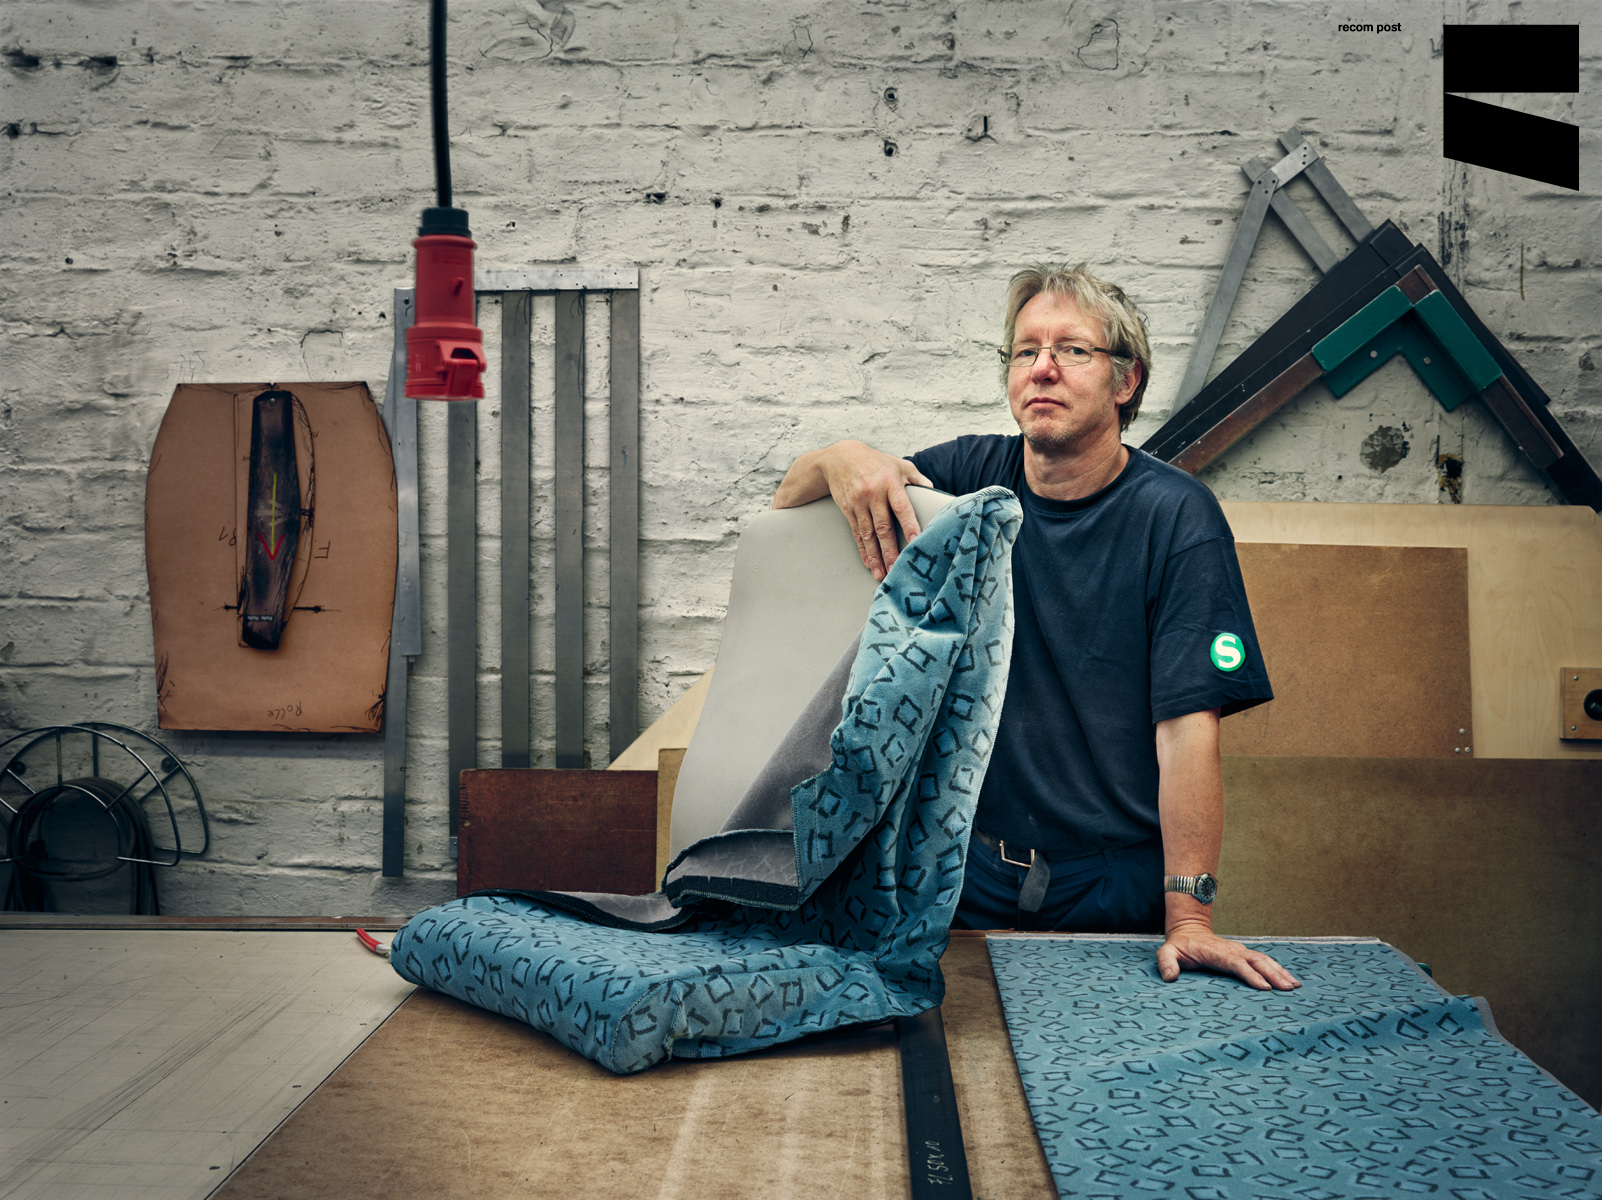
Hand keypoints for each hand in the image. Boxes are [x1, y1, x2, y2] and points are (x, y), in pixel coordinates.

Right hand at [818, 442, 932, 580]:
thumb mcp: (899, 464)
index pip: (901, 507)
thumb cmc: (875, 462)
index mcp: (890, 482)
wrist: (839, 457)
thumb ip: (917, 479)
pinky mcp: (847, 509)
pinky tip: (868, 562)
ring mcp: (858, 502)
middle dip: (890, 551)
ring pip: (868, 534)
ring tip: (881, 574)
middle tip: (897, 569)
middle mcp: (873, 493)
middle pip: (883, 526)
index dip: (909, 525)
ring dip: (875, 556)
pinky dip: (863, 550)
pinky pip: (856, 533)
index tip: (916, 541)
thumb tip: (933, 493)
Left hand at [1156, 921, 1300, 990]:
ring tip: (1295, 985)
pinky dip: (1278, 969)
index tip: (1265, 987)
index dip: (1251, 975)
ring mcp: (1240, 951)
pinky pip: (1264, 961)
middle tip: (1289, 989)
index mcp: (1217, 953)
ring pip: (1264, 960)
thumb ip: (1166, 963)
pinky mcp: (1244, 954)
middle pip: (1257, 961)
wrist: (1189, 929)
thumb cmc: (1179, 945)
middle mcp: (1233, 951)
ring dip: (1280, 971)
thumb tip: (1169, 978)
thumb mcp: (1166, 952)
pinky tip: (1289, 979)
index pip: (1237, 964)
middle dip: (1274, 974)